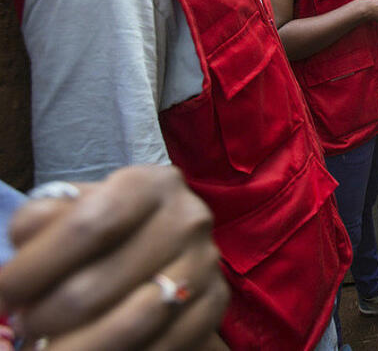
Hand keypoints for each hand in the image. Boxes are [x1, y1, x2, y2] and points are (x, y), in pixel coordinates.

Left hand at [0, 165, 228, 350]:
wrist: (166, 239)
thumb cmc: (105, 225)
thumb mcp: (72, 206)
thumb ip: (40, 221)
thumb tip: (18, 262)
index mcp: (148, 184)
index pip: (88, 225)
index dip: (35, 267)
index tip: (5, 293)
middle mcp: (186, 218)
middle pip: (98, 285)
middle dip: (46, 317)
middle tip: (25, 327)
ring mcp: (205, 262)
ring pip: (132, 323)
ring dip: (77, 348)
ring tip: (49, 349)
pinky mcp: (216, 303)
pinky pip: (163, 345)